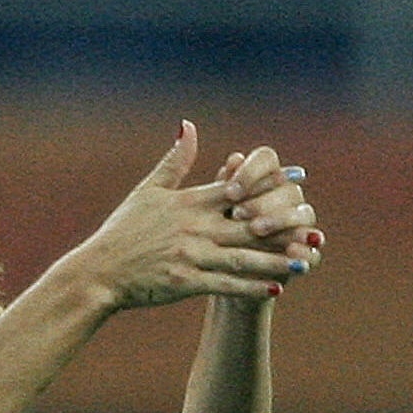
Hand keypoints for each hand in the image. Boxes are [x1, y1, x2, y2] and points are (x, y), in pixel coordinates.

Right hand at [69, 121, 303, 308]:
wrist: (98, 272)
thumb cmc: (122, 232)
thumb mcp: (147, 191)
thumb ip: (175, 160)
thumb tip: (188, 125)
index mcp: (189, 204)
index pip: (237, 188)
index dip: (270, 182)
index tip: (299, 177)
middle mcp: (194, 228)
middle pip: (249, 224)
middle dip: (285, 225)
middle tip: (315, 224)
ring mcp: (190, 256)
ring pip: (243, 256)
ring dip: (276, 260)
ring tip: (305, 261)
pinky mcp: (184, 282)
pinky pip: (224, 284)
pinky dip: (250, 286)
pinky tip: (275, 288)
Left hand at [217, 149, 322, 278]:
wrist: (212, 279)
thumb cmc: (204, 238)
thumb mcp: (204, 215)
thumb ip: (218, 186)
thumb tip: (234, 157)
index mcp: (261, 181)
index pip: (267, 160)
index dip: (252, 171)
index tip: (228, 191)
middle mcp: (284, 199)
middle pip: (287, 187)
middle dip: (262, 199)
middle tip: (237, 214)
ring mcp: (298, 227)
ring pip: (303, 214)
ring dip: (281, 219)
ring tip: (257, 229)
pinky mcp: (303, 257)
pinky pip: (313, 250)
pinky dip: (304, 251)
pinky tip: (290, 252)